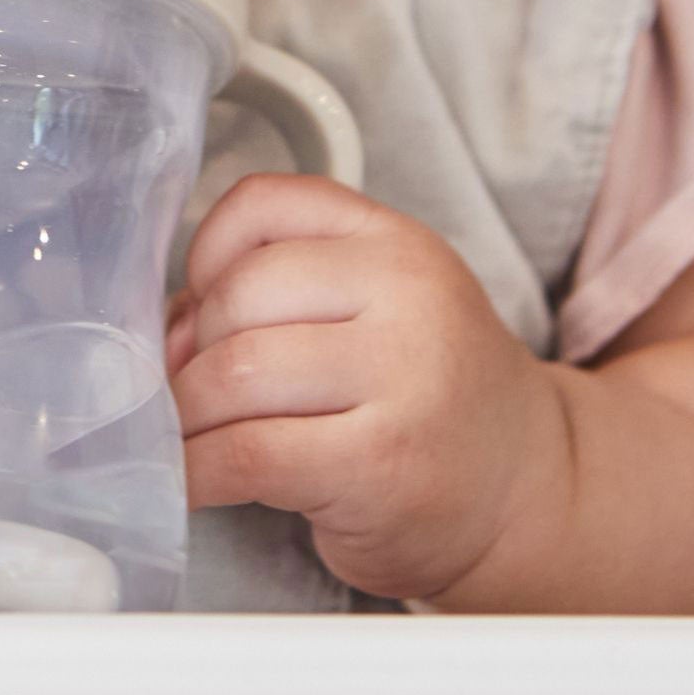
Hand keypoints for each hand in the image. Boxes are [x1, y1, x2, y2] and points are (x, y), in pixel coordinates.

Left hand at [165, 172, 570, 602]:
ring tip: (192, 435)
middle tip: (195, 388)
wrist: (528, 490)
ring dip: (188, 415)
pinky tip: (194, 479)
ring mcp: (401, 379)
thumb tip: (165, 327)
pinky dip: (197, 470)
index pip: (263, 204)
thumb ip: (284, 285)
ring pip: (234, 374)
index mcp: (397, 241)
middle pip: (237, 297)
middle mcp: (406, 296)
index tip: (201, 302)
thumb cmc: (429, 394)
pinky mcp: (378, 465)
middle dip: (191, 351)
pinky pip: (246, 454)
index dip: (207, 254)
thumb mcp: (380, 303)